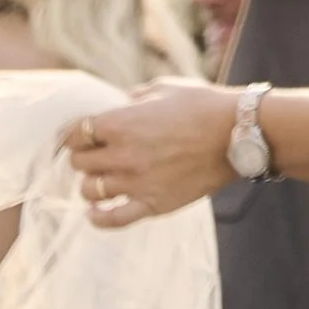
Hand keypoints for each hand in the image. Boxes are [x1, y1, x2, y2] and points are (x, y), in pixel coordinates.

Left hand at [68, 83, 239, 226]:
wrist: (238, 133)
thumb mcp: (163, 89)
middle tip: (94, 155)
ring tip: (101, 179)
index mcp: (121, 123)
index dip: (70, 136)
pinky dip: (98, 218)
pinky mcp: (151, 204)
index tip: (75, 137)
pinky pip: (112, 219)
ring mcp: (135, 182)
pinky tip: (94, 212)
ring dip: (91, 184)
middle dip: (83, 158)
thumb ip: (132, 99)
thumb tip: (115, 106)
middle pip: (79, 164)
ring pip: (89, 190)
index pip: (74, 134)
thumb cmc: (203, 106)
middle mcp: (123, 155)